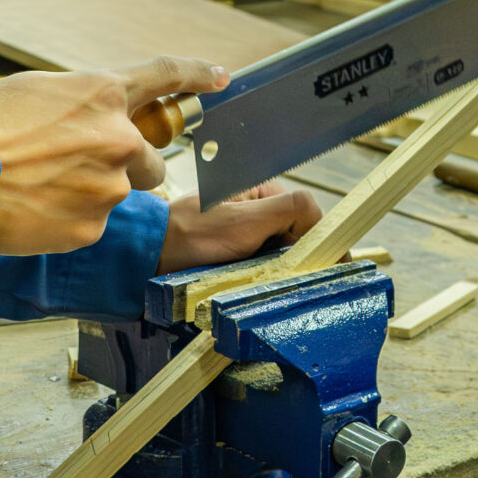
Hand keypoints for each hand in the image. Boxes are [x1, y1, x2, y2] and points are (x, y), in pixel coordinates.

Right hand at [0, 55, 225, 254]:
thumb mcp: (36, 91)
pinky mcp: (94, 226)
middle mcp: (119, 138)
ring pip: (118, 192)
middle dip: (125, 163)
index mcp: (104, 93)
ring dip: (91, 191)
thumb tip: (91, 115)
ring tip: (41, 186)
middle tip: (77, 165)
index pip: (167, 75)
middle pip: (148, 156)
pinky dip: (69, 218)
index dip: (198, 74)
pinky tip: (35, 209)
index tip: (221, 77)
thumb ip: (80, 101)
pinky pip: (92, 223)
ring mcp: (111, 186)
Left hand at [159, 182, 322, 273]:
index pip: (307, 214)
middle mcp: (259, 211)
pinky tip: (255, 285)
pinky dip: (265, 279)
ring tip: (264, 281)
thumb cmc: (194, 236)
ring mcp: (249, 235)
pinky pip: (265, 269)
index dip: (316, 239)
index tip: (323, 265)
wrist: (153, 259)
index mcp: (263, 192)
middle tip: (285, 275)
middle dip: (295, 258)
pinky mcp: (240, 257)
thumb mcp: (245, 220)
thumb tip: (321, 214)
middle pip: (297, 237)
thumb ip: (287, 209)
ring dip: (279, 271)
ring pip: (283, 256)